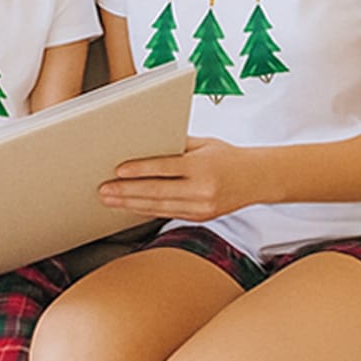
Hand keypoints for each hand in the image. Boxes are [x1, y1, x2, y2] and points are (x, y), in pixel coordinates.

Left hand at [98, 136, 258, 221]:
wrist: (257, 179)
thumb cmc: (227, 155)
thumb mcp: (203, 143)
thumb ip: (175, 144)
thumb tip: (143, 142)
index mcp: (202, 167)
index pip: (164, 169)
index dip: (140, 170)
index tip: (118, 170)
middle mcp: (202, 190)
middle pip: (157, 191)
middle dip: (127, 191)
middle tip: (103, 189)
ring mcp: (201, 207)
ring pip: (159, 206)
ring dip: (130, 204)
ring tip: (109, 199)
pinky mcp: (199, 217)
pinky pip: (167, 213)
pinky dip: (146, 210)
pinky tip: (129, 206)